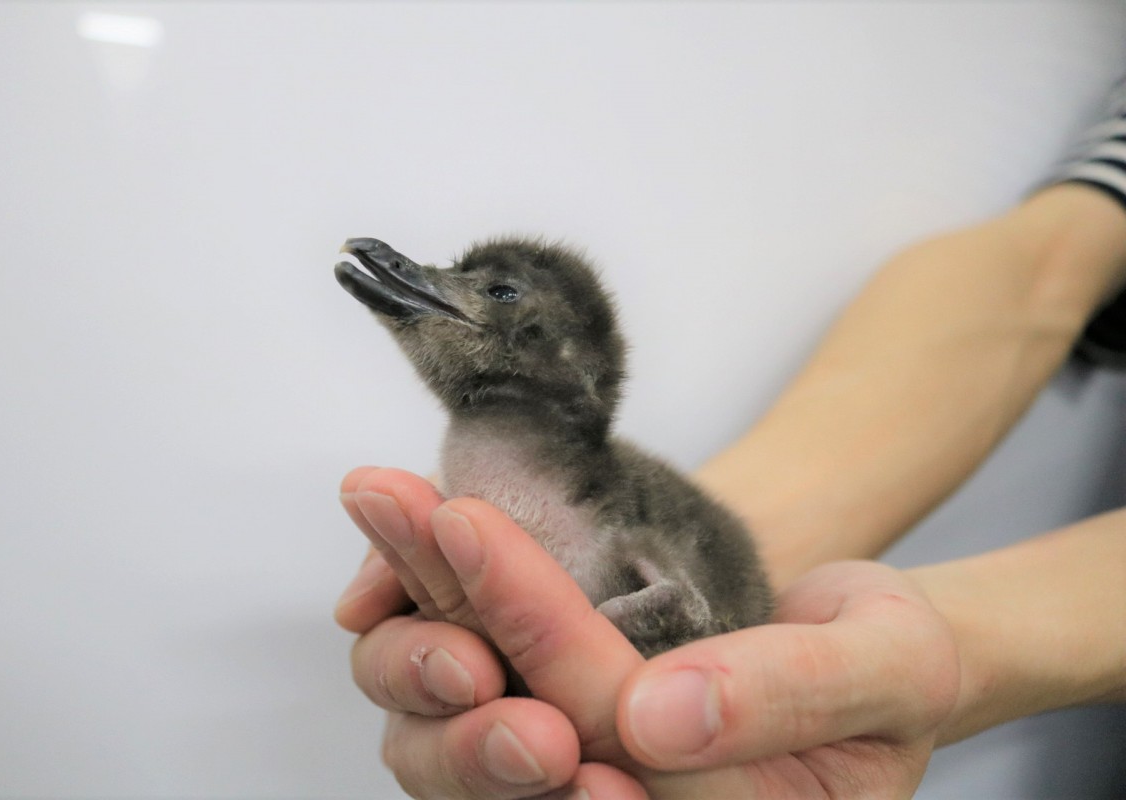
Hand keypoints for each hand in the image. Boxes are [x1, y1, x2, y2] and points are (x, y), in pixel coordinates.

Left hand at [336, 467, 960, 797]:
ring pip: (457, 725)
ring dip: (416, 610)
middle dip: (458, 620)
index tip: (476, 529)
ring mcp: (577, 767)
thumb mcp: (886, 658)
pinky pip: (459, 685)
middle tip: (420, 514)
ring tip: (384, 503)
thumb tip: (658, 720)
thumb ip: (790, 694)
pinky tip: (385, 547)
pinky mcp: (545, 715)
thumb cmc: (885, 649)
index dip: (543, 639)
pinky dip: (414, 610)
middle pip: (513, 744)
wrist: (845, 631)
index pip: (615, 741)